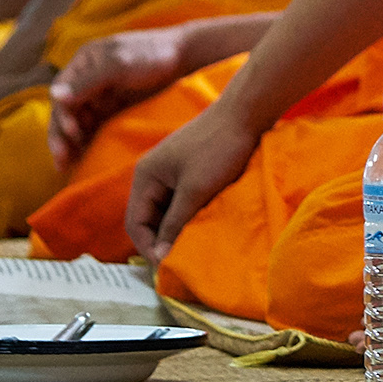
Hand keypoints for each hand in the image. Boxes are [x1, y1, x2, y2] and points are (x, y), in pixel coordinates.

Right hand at [44, 26, 192, 165]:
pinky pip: (93, 128)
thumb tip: (54, 96)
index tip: (72, 132)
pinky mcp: (112, 108)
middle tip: (62, 160)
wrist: (184, 57)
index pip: (62, 94)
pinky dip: (85, 143)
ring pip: (77, 122)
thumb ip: (87, 81)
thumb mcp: (119, 65)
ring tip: (66, 166)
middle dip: (61, 136)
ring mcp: (99, 95)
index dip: (61, 116)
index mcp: (82, 63)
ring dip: (69, 143)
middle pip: (66, 111)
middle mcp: (86, 80)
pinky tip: (81, 160)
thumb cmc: (151, 54)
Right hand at [127, 107, 257, 260]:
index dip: (149, 248)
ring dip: (178, 230)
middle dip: (163, 241)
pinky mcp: (190, 172)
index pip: (136, 224)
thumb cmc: (218, 148)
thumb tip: (161, 258)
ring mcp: (172, 173)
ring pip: (168, 212)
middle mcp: (153, 175)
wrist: (245, 113)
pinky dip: (190, 217)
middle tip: (183, 264)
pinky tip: (206, 229)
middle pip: (150, 220)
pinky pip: (183, 202)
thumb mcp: (195, 190)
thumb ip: (175, 224)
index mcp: (145, 176)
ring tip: (195, 250)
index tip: (169, 268)